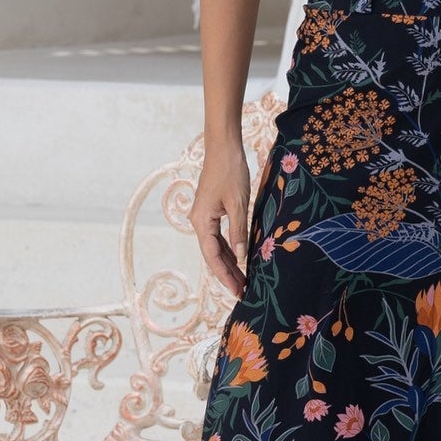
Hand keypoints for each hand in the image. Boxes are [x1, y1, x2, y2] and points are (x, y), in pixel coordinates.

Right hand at [191, 145, 250, 297]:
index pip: (213, 256)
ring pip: (216, 247)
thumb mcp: (239, 203)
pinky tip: (239, 260)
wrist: (222, 147)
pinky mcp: (211, 211)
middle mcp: (199, 222)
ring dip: (229, 264)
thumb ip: (239, 231)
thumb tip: (242, 257)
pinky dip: (229, 249)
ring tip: (242, 281)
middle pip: (213, 255)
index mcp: (201, 222)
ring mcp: (204, 217)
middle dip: (227, 274)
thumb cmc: (230, 171)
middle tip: (242, 292)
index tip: (236, 291)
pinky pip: (219, 237)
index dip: (225, 275)